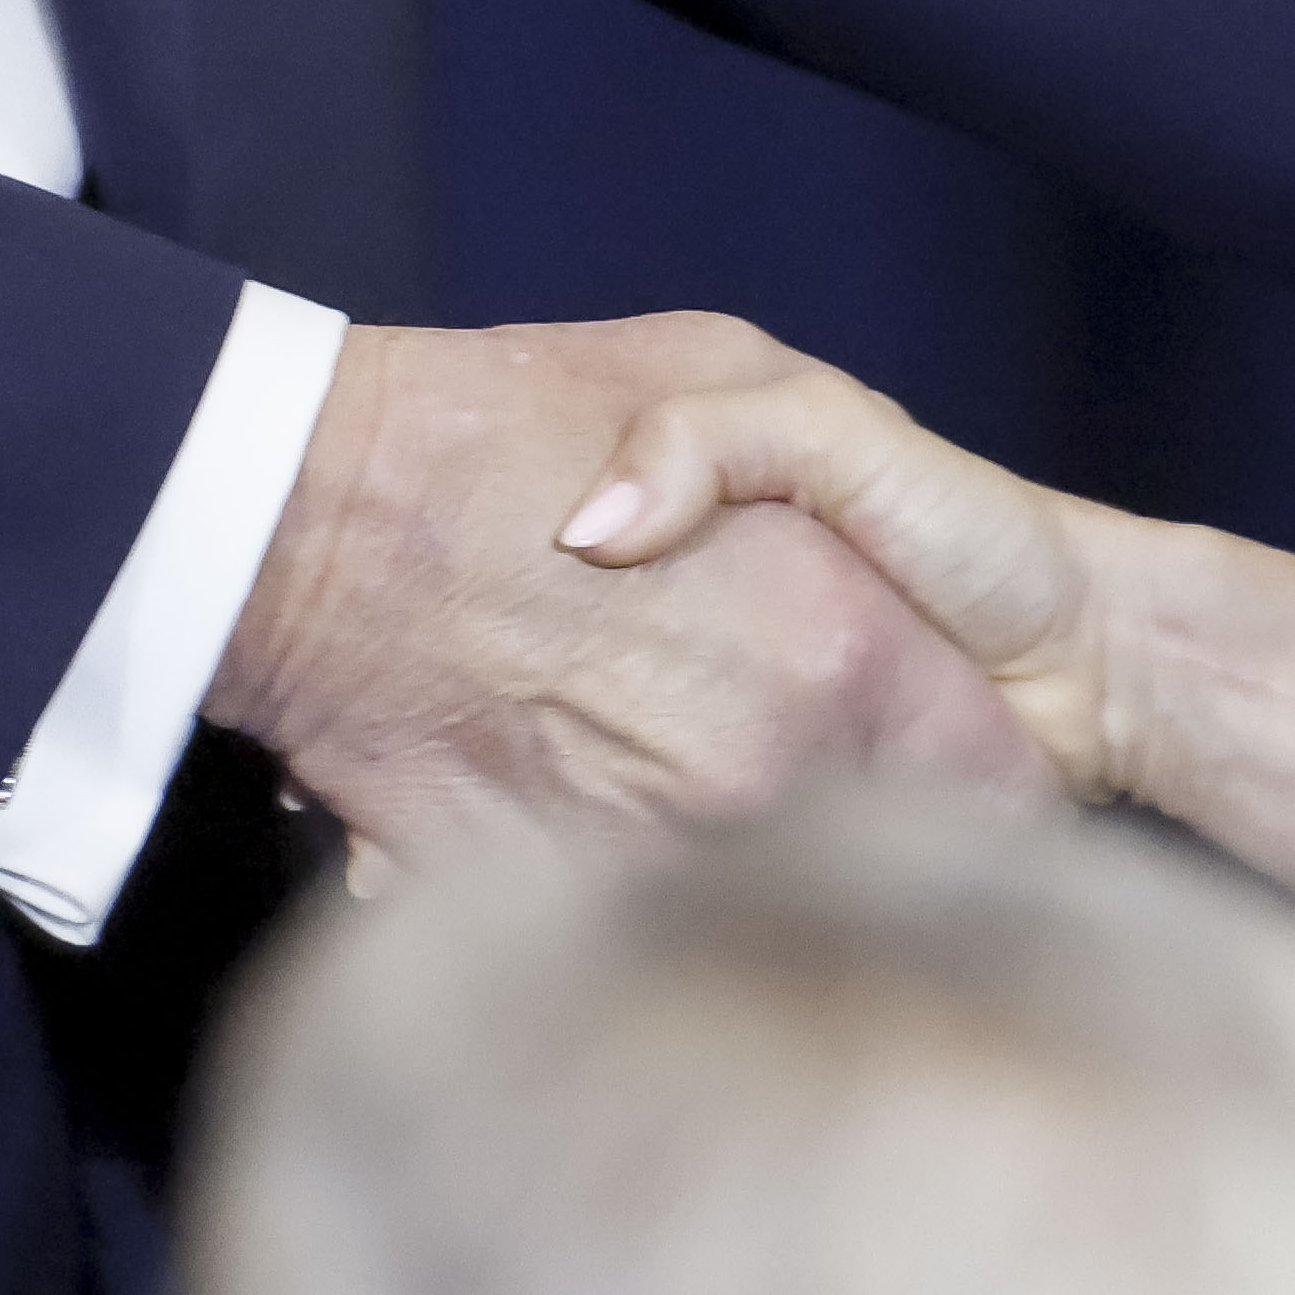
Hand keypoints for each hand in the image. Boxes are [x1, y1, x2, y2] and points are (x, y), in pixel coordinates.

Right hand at [204, 317, 1048, 874]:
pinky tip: (591, 812)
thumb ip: (835, 477)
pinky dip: (631, 896)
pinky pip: (639, 930)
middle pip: (879, 860)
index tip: (961, 757)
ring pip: (761, 904)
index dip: (986, 775)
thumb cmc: (513, 419)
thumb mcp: (722, 364)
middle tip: (805, 765)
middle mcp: (762, 769)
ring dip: (746, 864)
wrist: (301, 514)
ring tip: (684, 782)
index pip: (993, 788)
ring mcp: (655, 848)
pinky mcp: (556, 900)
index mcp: (839, 649)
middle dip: (865, 826)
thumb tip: (857, 613)